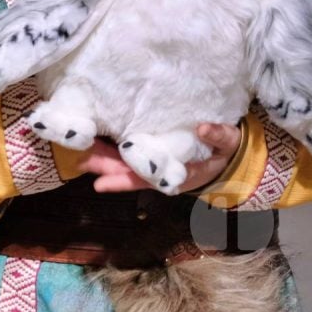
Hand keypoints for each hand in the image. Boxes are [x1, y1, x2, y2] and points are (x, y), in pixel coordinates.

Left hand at [79, 123, 241, 193]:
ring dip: (105, 157)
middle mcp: (163, 172)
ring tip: (82, 149)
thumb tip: (203, 128)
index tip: (100, 184)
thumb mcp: (229, 144)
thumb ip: (219, 136)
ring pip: (127, 163)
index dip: (123, 181)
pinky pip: (132, 152)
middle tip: (81, 159)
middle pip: (130, 172)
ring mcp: (157, 162)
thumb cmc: (228, 150)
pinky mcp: (156, 149)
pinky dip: (115, 147)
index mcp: (179, 174)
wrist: (230, 153)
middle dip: (105, 167)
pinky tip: (99, 138)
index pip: (147, 179)